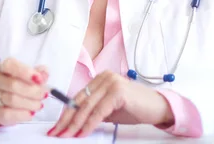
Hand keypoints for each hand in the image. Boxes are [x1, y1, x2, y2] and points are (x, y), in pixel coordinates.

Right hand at [0, 58, 48, 125]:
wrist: (5, 102)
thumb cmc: (20, 83)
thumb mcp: (30, 76)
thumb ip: (39, 73)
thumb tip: (44, 74)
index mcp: (3, 67)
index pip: (11, 65)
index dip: (26, 72)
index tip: (40, 80)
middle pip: (13, 85)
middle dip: (32, 91)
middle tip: (44, 95)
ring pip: (12, 100)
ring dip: (30, 103)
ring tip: (39, 104)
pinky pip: (7, 114)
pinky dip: (22, 114)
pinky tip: (31, 113)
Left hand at [46, 71, 173, 137]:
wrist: (157, 107)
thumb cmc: (134, 108)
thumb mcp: (109, 109)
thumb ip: (93, 111)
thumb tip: (74, 122)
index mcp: (100, 78)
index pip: (78, 98)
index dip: (66, 114)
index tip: (56, 127)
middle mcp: (104, 77)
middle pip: (79, 101)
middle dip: (66, 120)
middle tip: (56, 134)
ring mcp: (111, 82)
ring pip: (87, 106)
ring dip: (75, 124)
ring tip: (67, 136)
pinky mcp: (118, 92)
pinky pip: (99, 111)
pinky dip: (89, 124)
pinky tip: (82, 133)